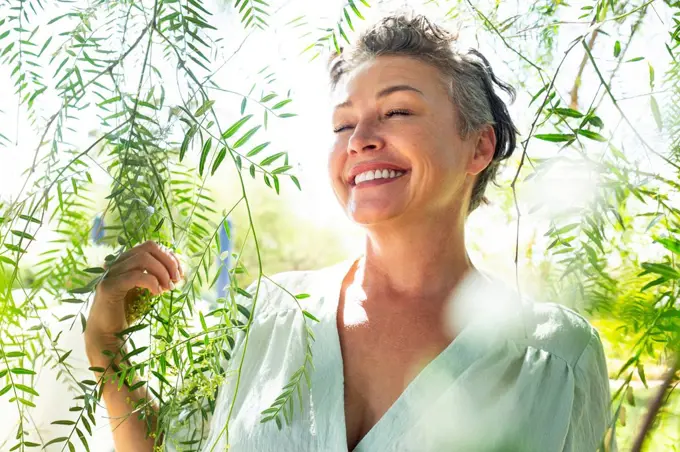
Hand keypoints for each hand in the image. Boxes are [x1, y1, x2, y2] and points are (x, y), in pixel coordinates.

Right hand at [84, 240, 183, 366]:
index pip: (151, 246)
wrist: (106, 332)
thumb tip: (178, 270)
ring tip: (167, 288)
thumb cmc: (128, 311)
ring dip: (161, 272)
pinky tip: (156, 293)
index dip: (169, 256)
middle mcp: (117, 262)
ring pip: (142, 259)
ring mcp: (111, 273)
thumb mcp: (147, 289)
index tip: (180, 273)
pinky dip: (151, 282)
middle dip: (168, 261)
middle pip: (148, 247)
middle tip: (176, 280)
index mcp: (127, 260)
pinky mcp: (109, 287)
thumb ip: (158, 276)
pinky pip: (135, 276)